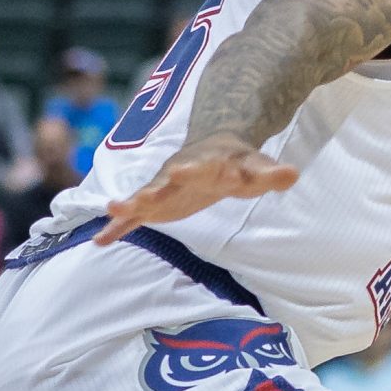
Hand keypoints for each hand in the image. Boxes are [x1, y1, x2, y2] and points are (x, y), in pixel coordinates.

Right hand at [96, 134, 297, 240]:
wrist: (215, 148)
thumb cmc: (239, 163)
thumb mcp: (257, 168)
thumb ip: (271, 175)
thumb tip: (292, 175)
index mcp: (207, 163)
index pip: (202, 166)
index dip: (193, 169)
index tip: (181, 171)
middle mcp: (179, 174)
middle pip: (166, 180)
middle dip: (156, 187)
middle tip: (145, 195)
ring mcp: (164, 188)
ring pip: (144, 196)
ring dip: (130, 204)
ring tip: (113, 208)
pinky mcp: (156, 204)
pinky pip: (133, 217)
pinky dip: (118, 227)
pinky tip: (99, 241)